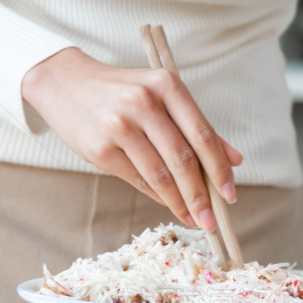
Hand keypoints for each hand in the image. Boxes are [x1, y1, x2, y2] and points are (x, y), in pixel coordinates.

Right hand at [21, 47, 240, 229]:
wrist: (65, 83)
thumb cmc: (125, 93)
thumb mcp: (164, 97)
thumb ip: (199, 127)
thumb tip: (236, 160)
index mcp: (167, 86)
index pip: (203, 135)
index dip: (220, 169)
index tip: (231, 194)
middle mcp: (144, 103)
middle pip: (182, 159)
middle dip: (201, 195)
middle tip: (212, 219)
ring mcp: (118, 125)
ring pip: (160, 174)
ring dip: (180, 202)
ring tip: (194, 218)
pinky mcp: (98, 148)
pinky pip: (137, 179)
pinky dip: (157, 196)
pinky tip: (170, 204)